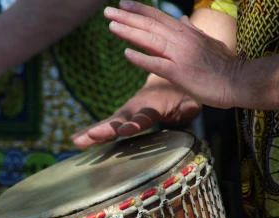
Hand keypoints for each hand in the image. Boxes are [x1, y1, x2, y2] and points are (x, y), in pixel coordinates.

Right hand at [71, 74, 200, 148]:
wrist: (167, 79)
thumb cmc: (182, 93)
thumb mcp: (190, 99)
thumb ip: (188, 107)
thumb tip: (188, 111)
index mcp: (153, 106)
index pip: (142, 117)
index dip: (133, 124)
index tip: (123, 131)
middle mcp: (135, 108)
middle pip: (118, 121)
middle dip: (104, 130)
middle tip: (88, 137)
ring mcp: (126, 113)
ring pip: (108, 124)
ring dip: (92, 132)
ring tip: (75, 141)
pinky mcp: (121, 117)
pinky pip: (106, 126)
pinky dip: (91, 132)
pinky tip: (76, 140)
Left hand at [104, 0, 238, 108]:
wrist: (239, 81)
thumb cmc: (222, 65)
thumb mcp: (208, 42)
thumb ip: (193, 31)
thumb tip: (182, 20)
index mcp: (186, 33)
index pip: (159, 17)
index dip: (140, 10)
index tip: (123, 5)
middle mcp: (182, 40)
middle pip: (150, 25)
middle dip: (127, 17)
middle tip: (108, 12)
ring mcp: (180, 55)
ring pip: (151, 40)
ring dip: (130, 32)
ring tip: (111, 26)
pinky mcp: (180, 73)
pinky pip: (157, 65)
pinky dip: (142, 59)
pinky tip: (126, 53)